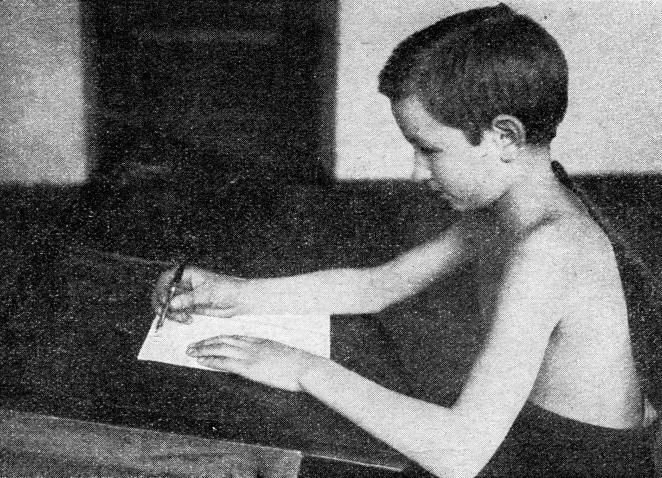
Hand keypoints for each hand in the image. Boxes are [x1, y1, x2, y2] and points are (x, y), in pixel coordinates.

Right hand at [152, 266, 246, 322]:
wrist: (239, 300)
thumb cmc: (227, 289)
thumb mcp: (208, 293)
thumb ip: (189, 298)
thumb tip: (172, 303)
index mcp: (186, 274)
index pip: (166, 279)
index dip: (161, 289)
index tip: (164, 301)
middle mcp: (183, 284)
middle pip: (162, 292)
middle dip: (161, 304)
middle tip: (164, 313)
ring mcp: (185, 296)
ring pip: (167, 305)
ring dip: (171, 313)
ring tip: (184, 318)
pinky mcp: (188, 307)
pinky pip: (176, 313)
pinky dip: (177, 317)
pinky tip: (187, 319)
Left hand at [186, 335, 324, 391]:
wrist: (307, 368)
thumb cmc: (300, 365)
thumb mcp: (283, 357)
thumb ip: (271, 356)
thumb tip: (265, 363)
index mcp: (261, 341)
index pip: (234, 337)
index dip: (219, 338)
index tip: (208, 340)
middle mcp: (253, 345)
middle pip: (224, 340)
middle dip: (206, 342)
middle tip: (192, 344)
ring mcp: (251, 355)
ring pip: (220, 348)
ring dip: (203, 349)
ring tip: (190, 351)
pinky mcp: (249, 367)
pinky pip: (225, 362)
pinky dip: (211, 360)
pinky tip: (201, 361)